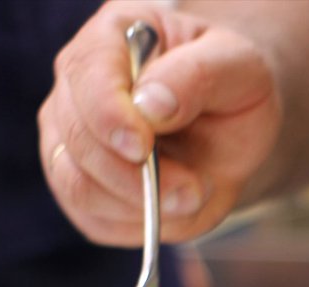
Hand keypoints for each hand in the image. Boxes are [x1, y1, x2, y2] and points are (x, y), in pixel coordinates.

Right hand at [38, 0, 279, 245]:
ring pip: (78, 187)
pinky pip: (95, 221)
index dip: (108, 117)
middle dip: (136, 177)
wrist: (232, 128)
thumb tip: (150, 105)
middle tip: (194, 190)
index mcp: (110, 39)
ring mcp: (71, 140)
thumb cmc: (231, 88)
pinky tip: (174, 207)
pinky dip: (140, 226)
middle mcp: (76, 88)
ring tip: (194, 195)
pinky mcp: (83, 188)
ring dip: (140, 206)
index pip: (86, 76)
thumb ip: (196, 76)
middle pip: (77, 141)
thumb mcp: (237, 66)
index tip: (141, 146)